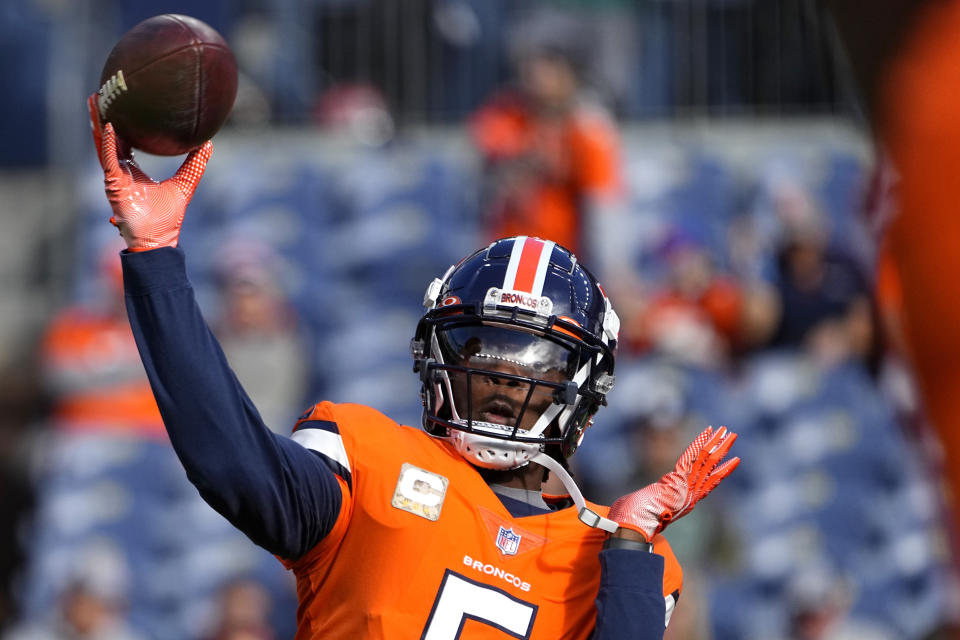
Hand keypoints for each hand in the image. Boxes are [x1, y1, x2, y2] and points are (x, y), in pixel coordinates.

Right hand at [87, 93, 211, 250]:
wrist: (158, 240)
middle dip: (103, 115)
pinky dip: (109, 143)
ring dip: (98, 122)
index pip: (124, 141)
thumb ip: (195, 165)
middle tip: (102, 92)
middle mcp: (120, 171)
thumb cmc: (167, 217)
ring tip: (94, 100)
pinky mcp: (113, 184)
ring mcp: (114, 177)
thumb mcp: (185, 184)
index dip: (122, 123)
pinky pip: (109, 160)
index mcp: (133, 170)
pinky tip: (109, 126)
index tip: (123, 103)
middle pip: (108, 138)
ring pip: (102, 144)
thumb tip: (208, 143)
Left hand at [608, 426, 739, 540]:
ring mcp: (685, 486)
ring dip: (717, 443)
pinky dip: (700, 442)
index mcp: (685, 500)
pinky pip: (690, 457)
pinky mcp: (677, 479)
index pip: (708, 482)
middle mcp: (689, 493)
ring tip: (729, 432)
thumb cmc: (633, 520)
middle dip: (722, 451)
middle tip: (733, 436)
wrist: (633, 527)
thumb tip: (642, 500)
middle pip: (711, 467)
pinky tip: (709, 431)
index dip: (720, 470)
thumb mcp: (648, 507)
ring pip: (706, 460)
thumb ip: (652, 501)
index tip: (733, 461)